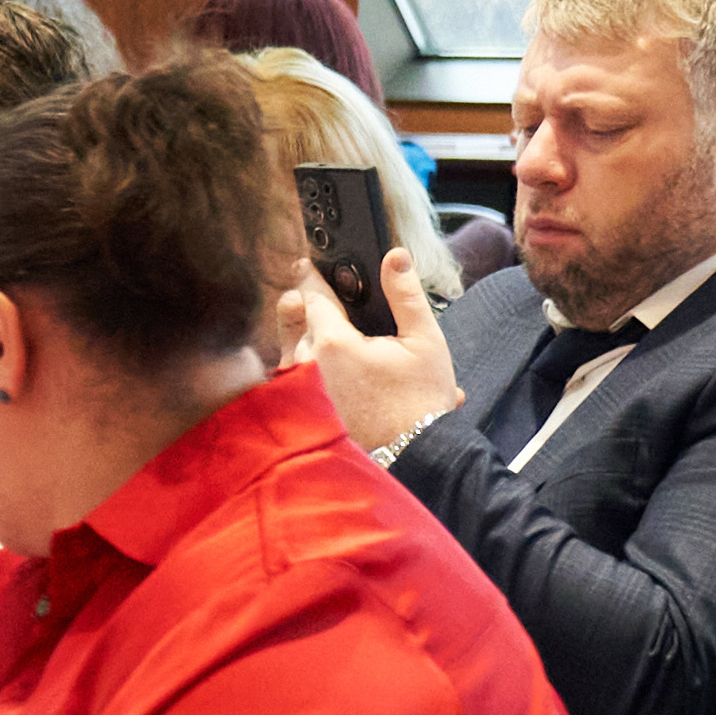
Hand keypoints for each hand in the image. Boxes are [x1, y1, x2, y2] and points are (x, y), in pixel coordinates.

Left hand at [274, 238, 465, 461]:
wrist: (415, 458)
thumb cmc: (421, 404)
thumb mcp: (425, 342)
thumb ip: (406, 295)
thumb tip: (395, 256)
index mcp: (333, 343)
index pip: (311, 295)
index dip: (310, 275)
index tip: (306, 262)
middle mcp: (306, 366)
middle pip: (294, 320)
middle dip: (301, 303)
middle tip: (311, 292)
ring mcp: (300, 392)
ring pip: (290, 349)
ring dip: (302, 335)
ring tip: (322, 327)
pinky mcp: (301, 413)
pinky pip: (292, 379)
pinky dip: (303, 366)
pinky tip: (324, 367)